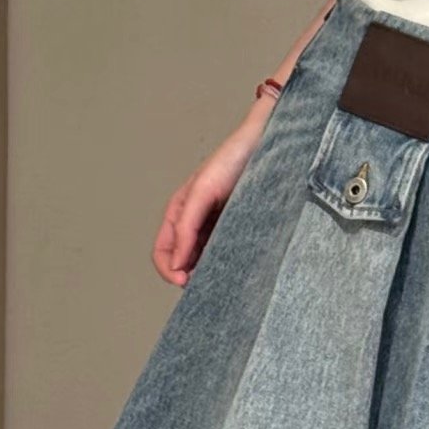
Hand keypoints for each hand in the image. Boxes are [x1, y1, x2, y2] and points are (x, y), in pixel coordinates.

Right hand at [150, 117, 265, 286]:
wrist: (265, 144)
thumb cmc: (231, 160)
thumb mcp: (202, 191)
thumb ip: (186, 227)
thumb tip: (175, 263)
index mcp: (179, 212)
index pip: (163, 252)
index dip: (168, 270)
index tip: (185, 281)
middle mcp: (195, 222)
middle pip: (183, 260)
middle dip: (189, 274)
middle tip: (207, 283)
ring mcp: (217, 225)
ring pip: (205, 258)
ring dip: (208, 270)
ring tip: (223, 274)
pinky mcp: (238, 226)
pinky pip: (226, 250)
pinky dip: (227, 261)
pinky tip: (237, 264)